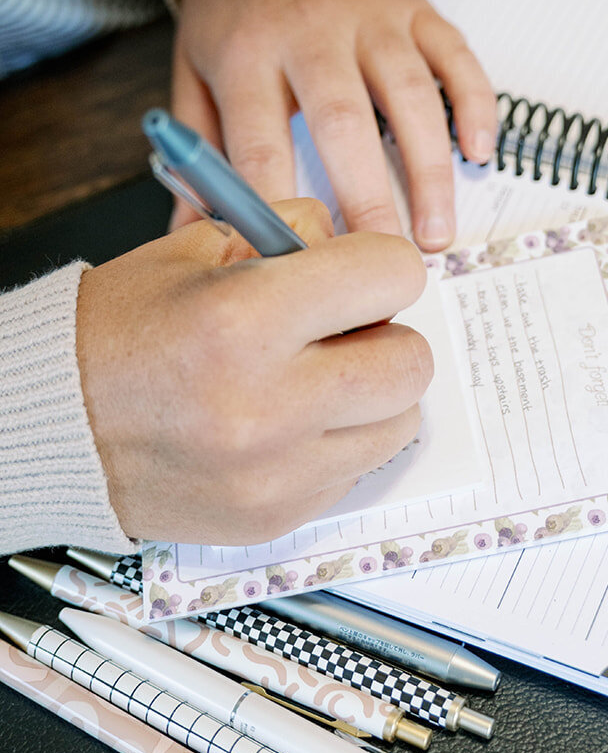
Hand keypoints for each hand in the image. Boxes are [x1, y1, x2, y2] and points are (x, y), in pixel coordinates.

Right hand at [76, 199, 431, 544]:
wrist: (52, 426)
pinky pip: (356, 470)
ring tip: (313, 379)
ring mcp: (276, 473)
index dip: (380, 265)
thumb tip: (360, 249)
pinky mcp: (276, 517)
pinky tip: (285, 424)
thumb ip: (291, 235)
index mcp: (245, 320)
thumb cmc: (120, 333)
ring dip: (369, 395)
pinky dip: (336, 442)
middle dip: (384, 334)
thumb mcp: (197, 250)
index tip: (360, 272)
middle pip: (411, 361)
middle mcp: (268, 405)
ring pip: (397, 423)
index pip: (393, 275)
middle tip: (341, 330)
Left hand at [172, 0, 497, 249]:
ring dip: (429, 169)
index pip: (260, 140)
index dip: (279, 206)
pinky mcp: (416, 8)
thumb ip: (198, 153)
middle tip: (382, 262)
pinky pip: (456, 57)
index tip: (297, 265)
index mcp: (247, 51)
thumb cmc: (235, 10)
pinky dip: (474, 106)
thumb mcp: (194, 70)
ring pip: (411, 94)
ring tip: (436, 233)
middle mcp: (313, 29)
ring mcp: (372, 16)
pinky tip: (477, 155)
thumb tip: (188, 235)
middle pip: (343, 121)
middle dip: (368, 199)